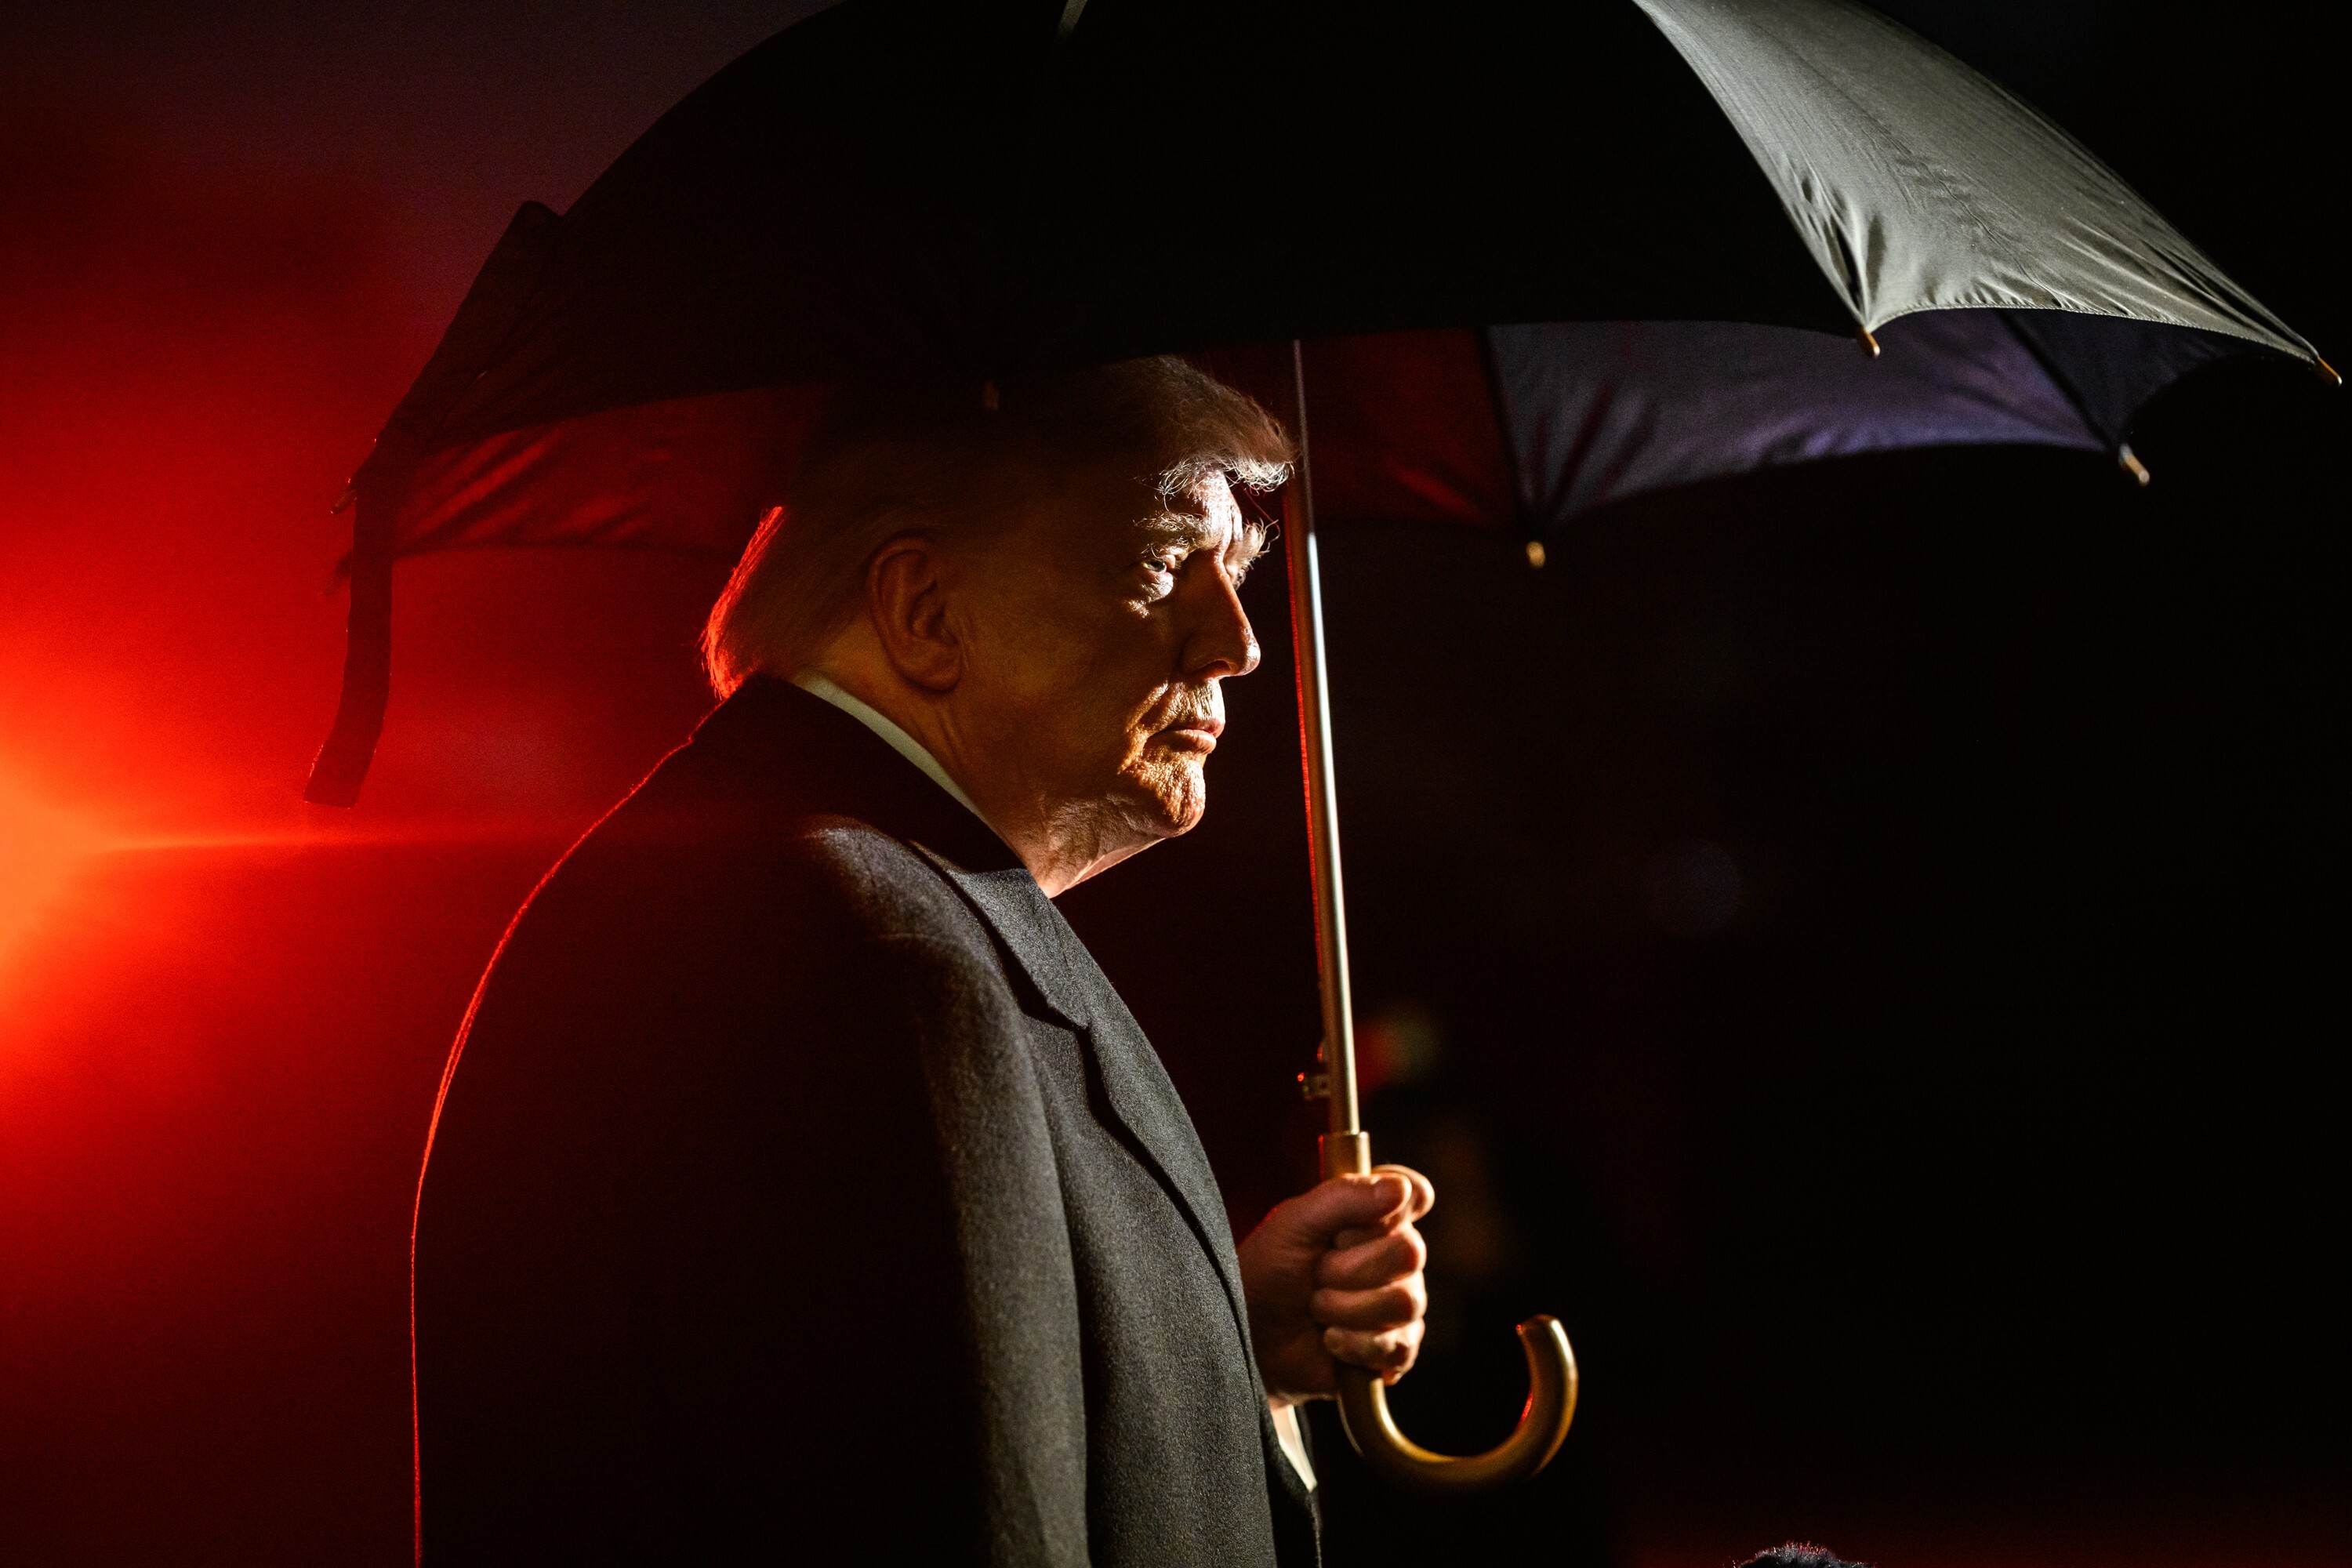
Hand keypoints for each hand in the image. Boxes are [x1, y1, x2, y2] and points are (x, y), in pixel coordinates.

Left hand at [1237, 1164, 1433, 1401]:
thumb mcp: (1295, 1224)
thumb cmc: (1269, 1272)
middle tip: (1314, 1275)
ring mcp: (1400, 1301)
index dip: (1397, 1206)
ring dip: (1346, 1308)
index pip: (1415, 1194)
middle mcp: (1395, 1255)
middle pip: (1409, 1252)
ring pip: (1405, 1301)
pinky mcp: (1396, 1347)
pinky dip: (1354, 1344)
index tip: (1354, 1222)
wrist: (1254, 1337)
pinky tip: (1331, 1340)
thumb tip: (1400, 1189)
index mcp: (1373, 1216)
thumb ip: (1344, 1197)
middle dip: (1347, 1269)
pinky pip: (1399, 1344)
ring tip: (1317, 1309)